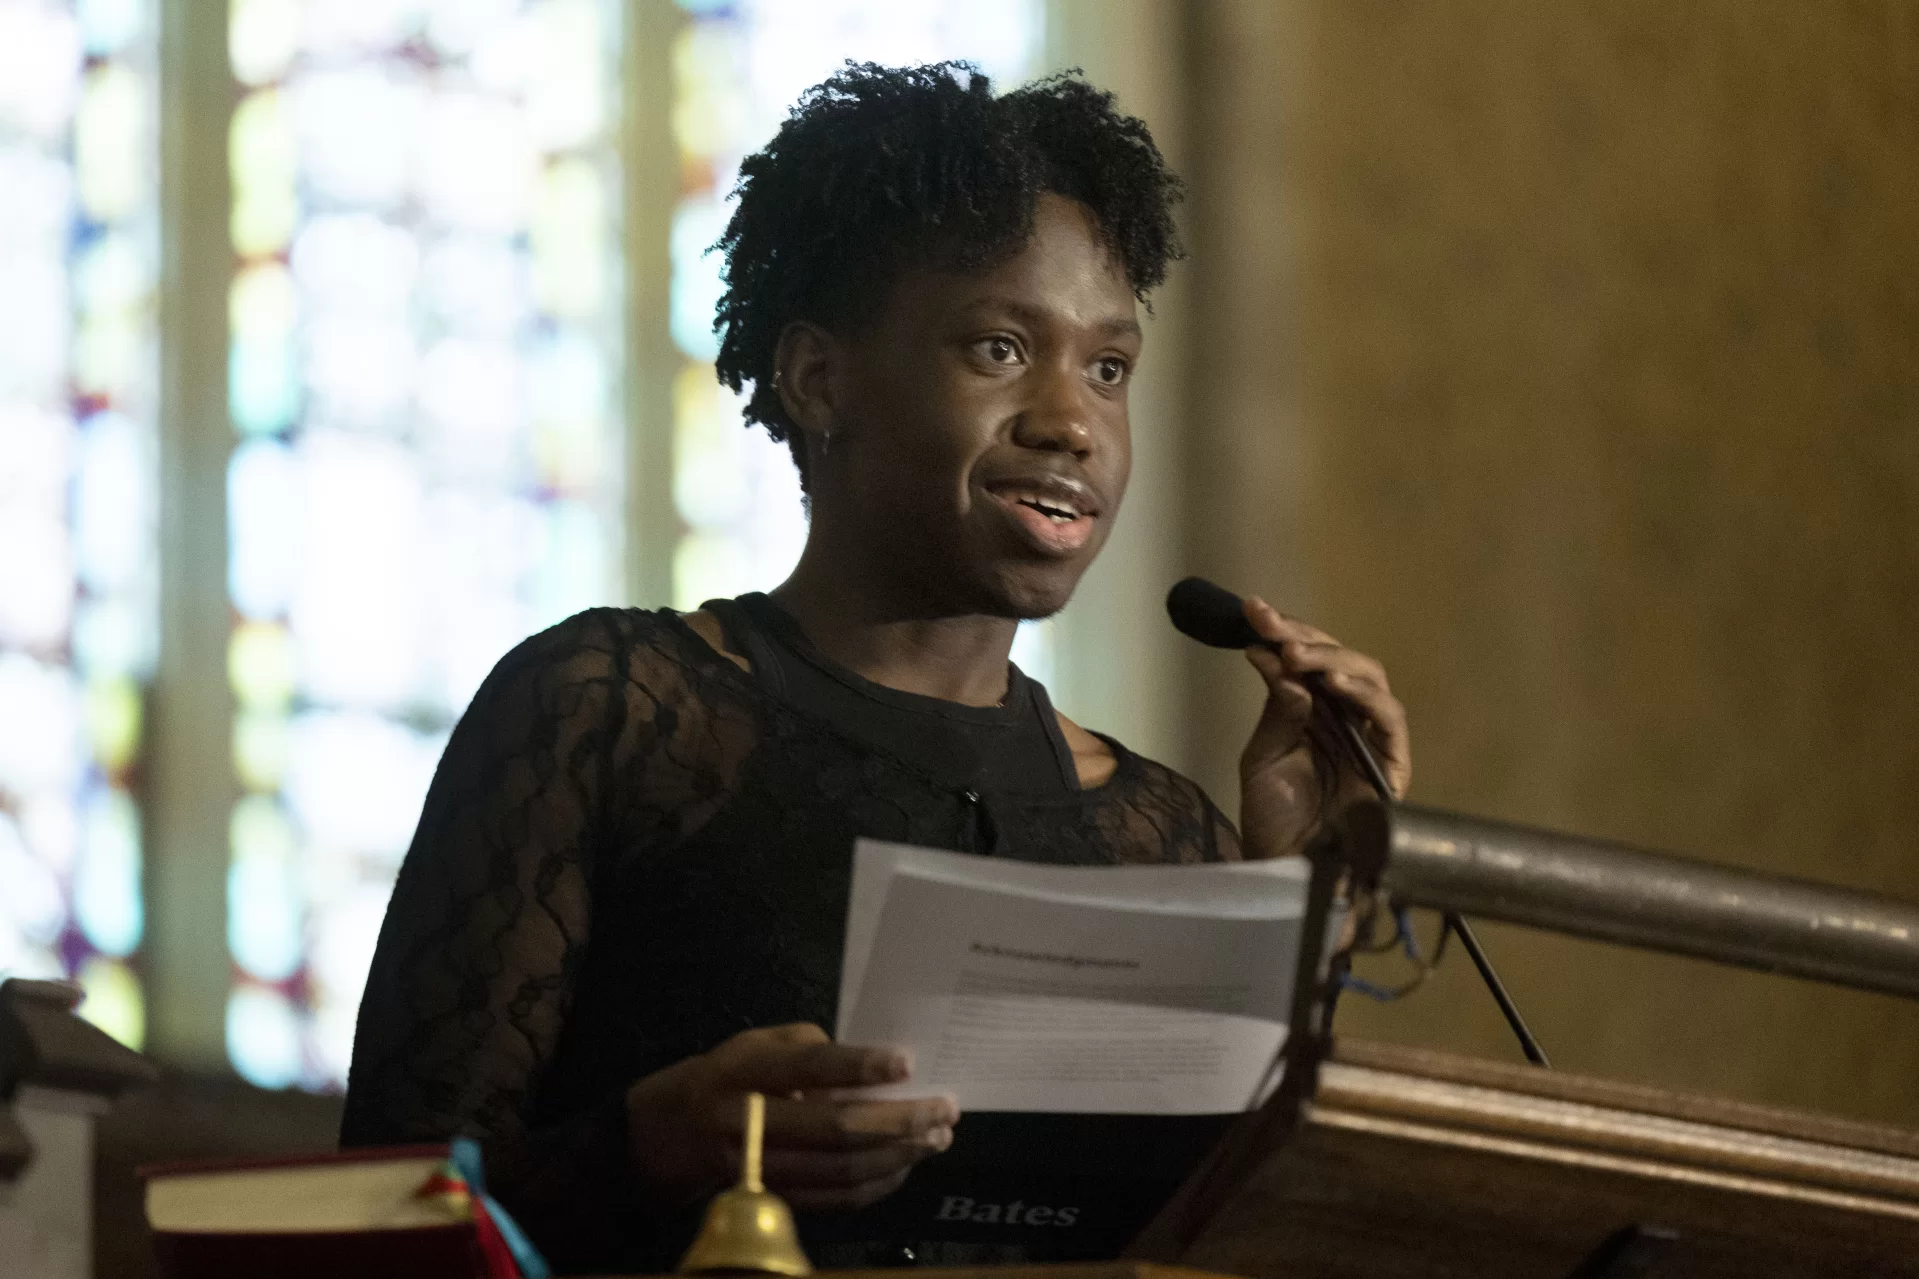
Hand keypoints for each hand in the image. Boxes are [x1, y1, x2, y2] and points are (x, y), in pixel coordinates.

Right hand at [623, 1023, 957, 1211]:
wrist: (674, 1132)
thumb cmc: (733, 1074)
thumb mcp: (759, 1043)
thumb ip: (811, 1049)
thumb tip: (873, 1071)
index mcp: (745, 1071)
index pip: (808, 1068)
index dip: (859, 1066)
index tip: (908, 1062)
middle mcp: (750, 1122)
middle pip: (835, 1129)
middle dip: (899, 1120)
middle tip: (944, 1109)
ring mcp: (762, 1169)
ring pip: (841, 1170)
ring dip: (899, 1156)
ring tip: (937, 1138)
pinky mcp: (775, 1198)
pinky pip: (835, 1199)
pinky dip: (878, 1184)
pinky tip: (905, 1165)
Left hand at [1237, 597, 1410, 859]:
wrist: (1286, 872)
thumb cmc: (1274, 822)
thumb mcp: (1264, 756)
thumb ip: (1277, 709)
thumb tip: (1273, 655)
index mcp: (1315, 716)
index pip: (1308, 663)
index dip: (1284, 633)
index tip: (1252, 610)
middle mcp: (1347, 722)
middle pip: (1340, 662)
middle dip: (1304, 639)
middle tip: (1269, 624)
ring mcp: (1371, 741)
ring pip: (1368, 679)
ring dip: (1330, 659)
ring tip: (1293, 654)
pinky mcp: (1392, 766)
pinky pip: (1389, 718)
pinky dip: (1363, 695)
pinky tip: (1330, 684)